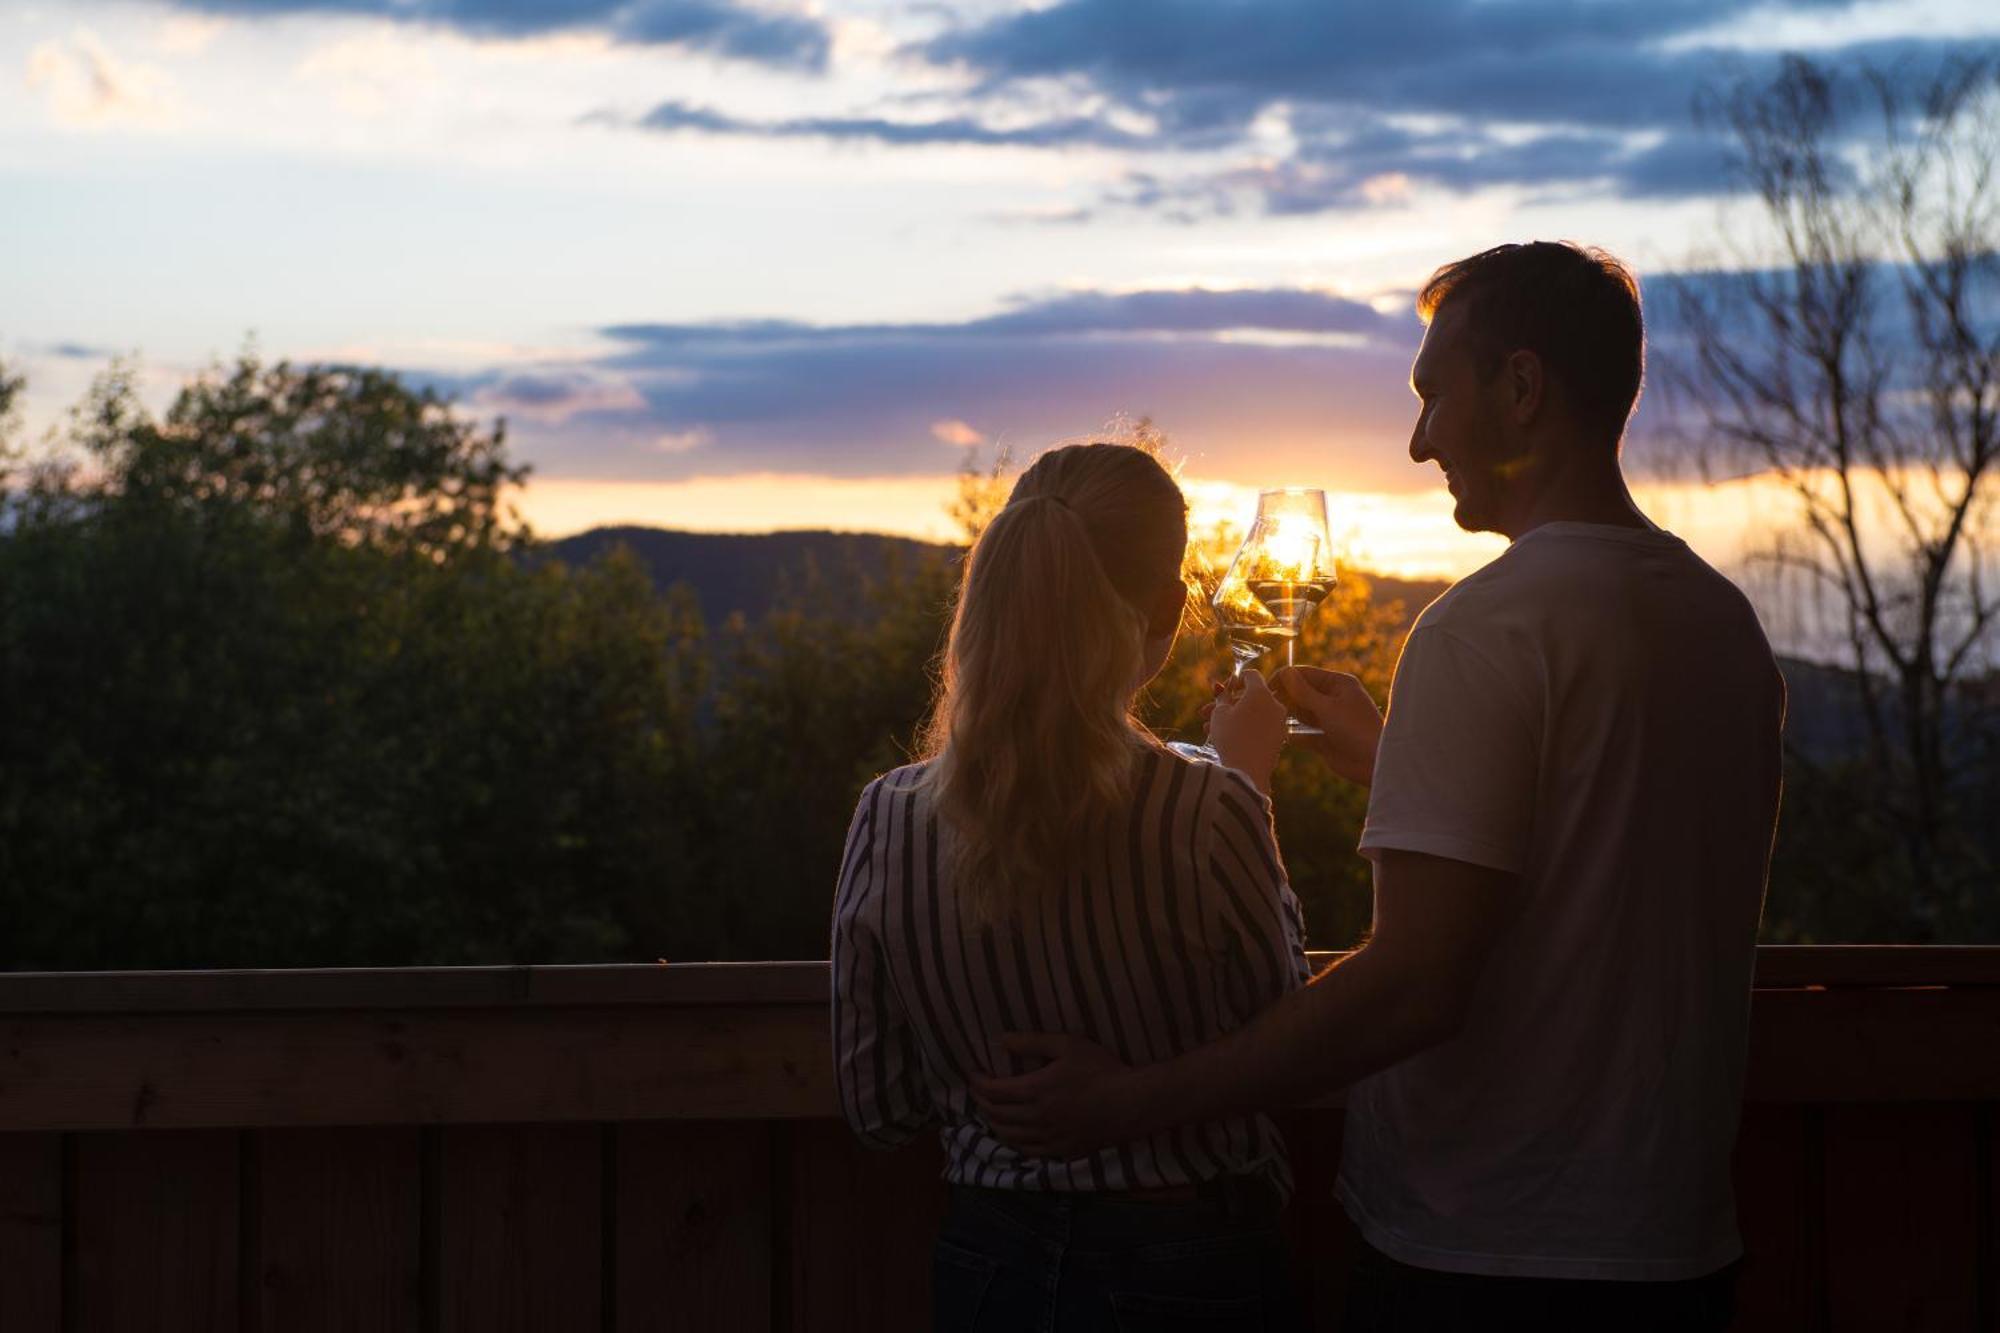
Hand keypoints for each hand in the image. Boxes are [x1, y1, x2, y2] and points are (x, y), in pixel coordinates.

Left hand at [968, 1033, 1141, 1158]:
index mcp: (1035, 1090)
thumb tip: (1002, 1040)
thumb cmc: (1101, 1069)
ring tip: (990, 1112)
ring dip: (993, 1123)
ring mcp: (1049, 1139)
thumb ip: (1032, 1041)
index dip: (978, 1083)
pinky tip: (1013, 1134)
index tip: (973, 1074)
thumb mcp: (1068, 1044)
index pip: (993, 1091)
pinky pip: (1028, 1151)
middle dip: (981, 1102)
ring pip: (1008, 1136)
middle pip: (996, 1115)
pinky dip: (1013, 1142)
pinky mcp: (1062, 1151)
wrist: (1131, 1103)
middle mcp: (1036, 1118)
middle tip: (977, 1091)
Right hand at [1206, 668, 1285, 794]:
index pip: (1251, 675)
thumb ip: (1221, 697)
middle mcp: (1276, 704)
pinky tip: (1227, 738)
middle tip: (1206, 712)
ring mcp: (1280, 722)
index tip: (1221, 691)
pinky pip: (1261, 727)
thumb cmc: (1230, 738)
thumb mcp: (1219, 713)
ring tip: (1209, 729)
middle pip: (1252, 696)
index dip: (1234, 680)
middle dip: (1228, 703)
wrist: (1247, 772)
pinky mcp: (1279, 739)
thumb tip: (1222, 688)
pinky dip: (1246, 728)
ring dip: (1234, 717)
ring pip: (1254, 713)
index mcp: (1261, 693)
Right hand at [1272, 666, 1381, 786]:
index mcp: (1338, 684)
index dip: (1285, 679)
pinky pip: (1303, 734)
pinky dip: (1293, 735)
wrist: (1375, 763)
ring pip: (1301, 713)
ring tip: (1272, 720)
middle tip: (1268, 706)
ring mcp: (1329, 719)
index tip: (1265, 688)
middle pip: (1301, 693)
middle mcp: (1333, 699)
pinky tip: (1281, 736)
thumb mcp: (1327, 707)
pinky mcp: (1325, 739)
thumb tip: (1284, 673)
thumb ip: (1303, 691)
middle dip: (1285, 698)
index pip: (1305, 674)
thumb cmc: (1356, 729)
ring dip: (1288, 716)